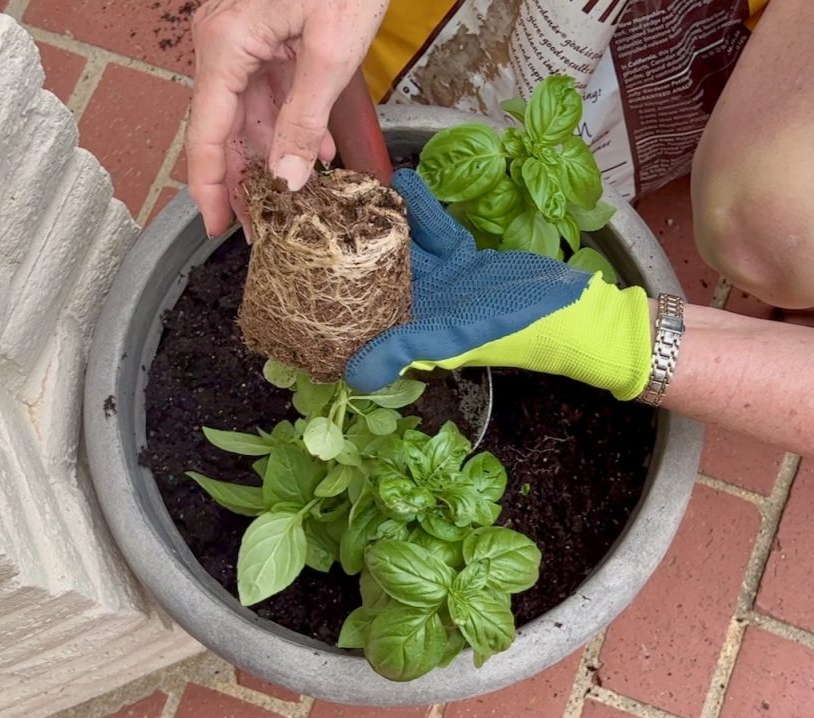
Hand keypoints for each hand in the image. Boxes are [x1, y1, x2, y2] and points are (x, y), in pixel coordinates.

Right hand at [187, 0, 388, 236]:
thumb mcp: (331, 53)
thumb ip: (305, 120)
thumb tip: (288, 179)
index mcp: (225, 46)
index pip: (206, 135)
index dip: (210, 188)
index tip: (218, 228)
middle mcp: (223, 43)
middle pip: (224, 128)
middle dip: (246, 179)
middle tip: (262, 226)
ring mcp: (242, 38)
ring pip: (249, 113)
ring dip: (275, 154)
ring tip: (296, 198)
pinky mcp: (265, 33)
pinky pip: (269, 90)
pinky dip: (291, 122)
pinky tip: (317, 151)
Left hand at [346, 170, 653, 399]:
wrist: (572, 308)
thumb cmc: (514, 328)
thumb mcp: (454, 339)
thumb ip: (404, 348)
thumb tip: (351, 375)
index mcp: (411, 333)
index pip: (361, 316)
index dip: (334, 297)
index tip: (305, 267)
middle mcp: (420, 308)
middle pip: (373, 277)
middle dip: (349, 250)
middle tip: (321, 214)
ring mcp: (442, 282)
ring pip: (401, 249)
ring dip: (382, 223)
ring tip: (356, 192)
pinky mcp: (464, 259)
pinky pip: (435, 232)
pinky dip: (422, 211)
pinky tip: (403, 183)